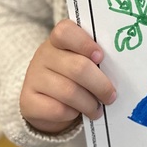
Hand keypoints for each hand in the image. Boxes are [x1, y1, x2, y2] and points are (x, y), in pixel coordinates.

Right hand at [20, 19, 116, 133]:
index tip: (101, 58)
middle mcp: (43, 55)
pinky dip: (72, 114)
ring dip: (89, 104)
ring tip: (97, 109)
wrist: (43, 101)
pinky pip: (57, 109)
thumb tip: (119, 69)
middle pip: (77, 67)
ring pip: (69, 92)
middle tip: (111, 96)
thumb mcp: (80, 61)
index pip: (66, 32)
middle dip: (100, 85)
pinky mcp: (28, 101)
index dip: (85, 44)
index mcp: (58, 40)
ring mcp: (33, 77)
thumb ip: (95, 60)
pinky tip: (77, 113)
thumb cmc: (72, 76)